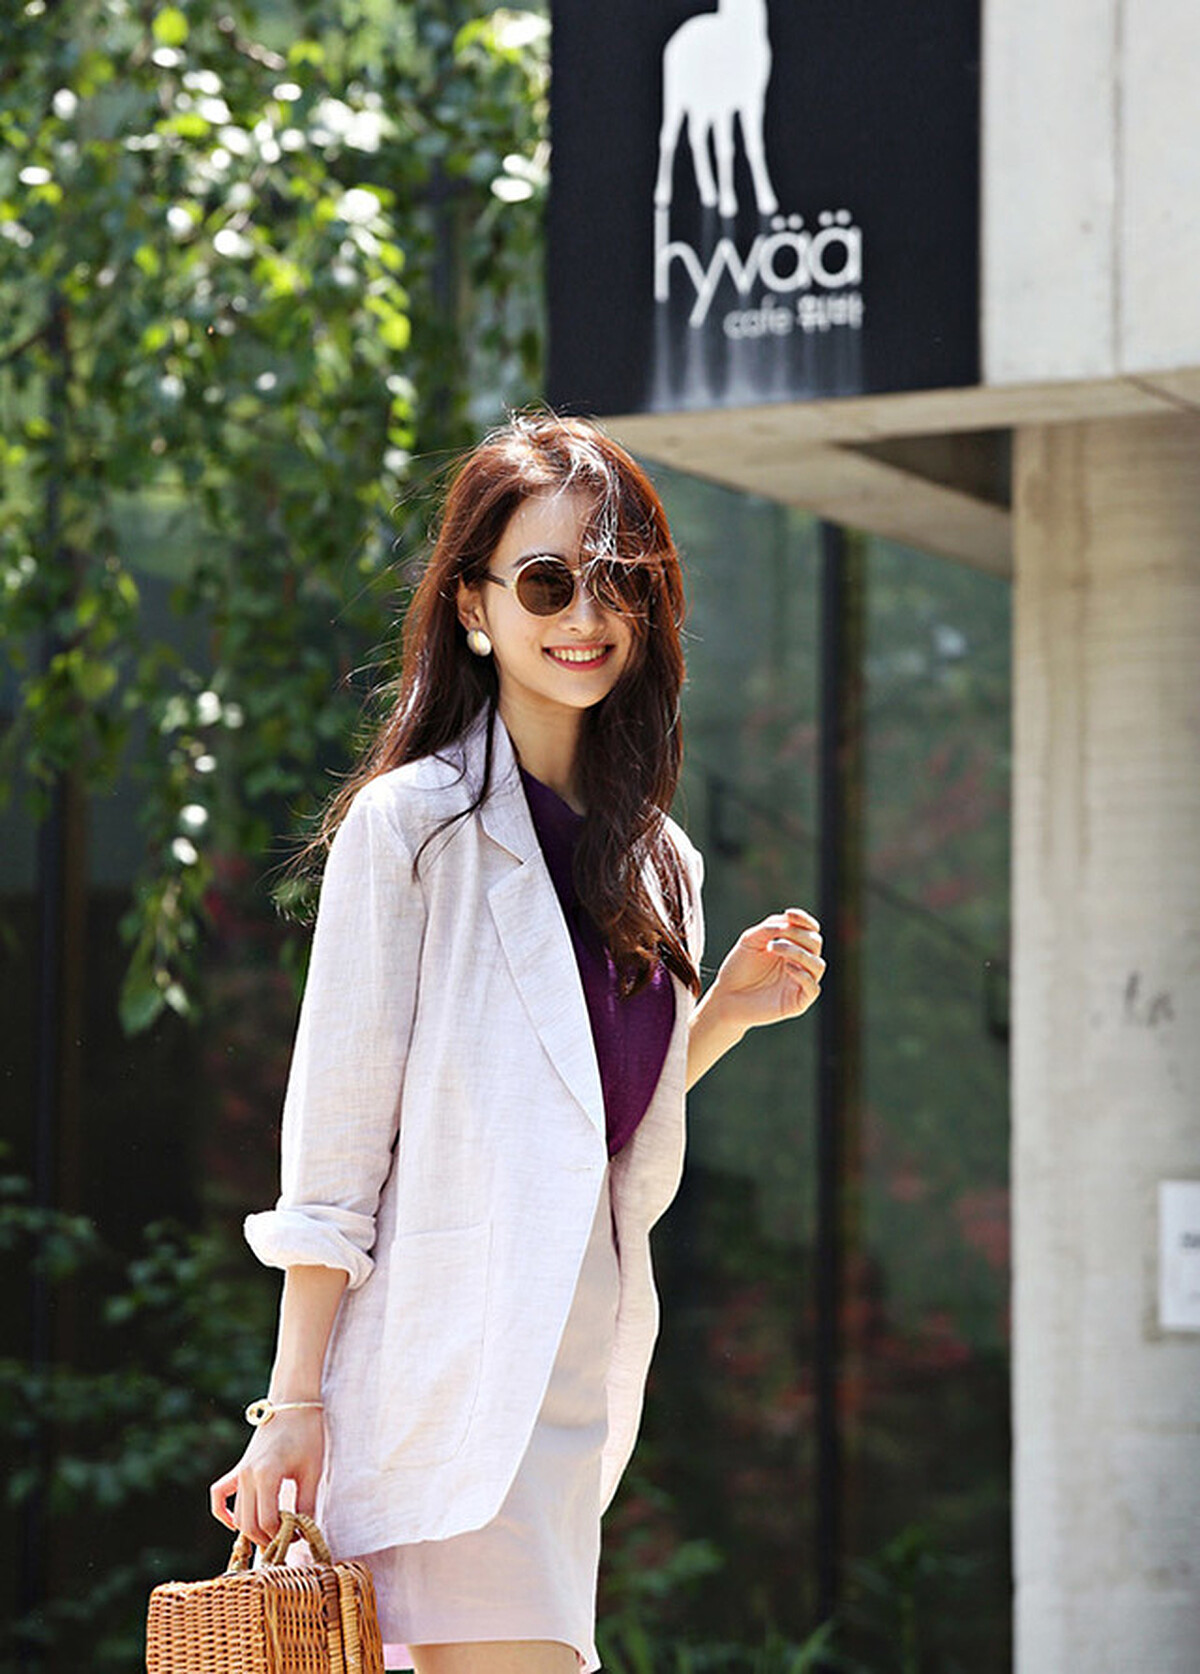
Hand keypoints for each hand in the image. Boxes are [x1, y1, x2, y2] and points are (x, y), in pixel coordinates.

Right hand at [209, 1407, 324, 1548]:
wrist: (294, 1402)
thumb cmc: (307, 1432)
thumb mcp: (313, 1470)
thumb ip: (307, 1503)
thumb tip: (305, 1532)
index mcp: (267, 1474)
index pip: (268, 1521)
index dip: (284, 1536)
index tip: (300, 1536)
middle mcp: (247, 1475)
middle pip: (250, 1524)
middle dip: (268, 1539)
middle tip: (288, 1541)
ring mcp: (240, 1472)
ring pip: (238, 1515)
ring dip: (252, 1531)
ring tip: (274, 1535)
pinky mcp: (238, 1468)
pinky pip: (220, 1496)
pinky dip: (224, 1513)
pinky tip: (236, 1524)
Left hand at [710, 907, 823, 1032]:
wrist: (726, 996)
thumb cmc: (738, 967)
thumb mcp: (750, 940)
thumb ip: (768, 928)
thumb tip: (787, 924)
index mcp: (792, 947)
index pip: (810, 930)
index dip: (804, 920)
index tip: (789, 914)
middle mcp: (800, 964)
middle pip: (815, 943)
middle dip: (797, 935)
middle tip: (773, 938)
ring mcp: (800, 983)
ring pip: (817, 964)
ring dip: (798, 952)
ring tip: (773, 948)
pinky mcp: (798, 1002)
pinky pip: (813, 987)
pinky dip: (803, 975)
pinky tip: (787, 967)